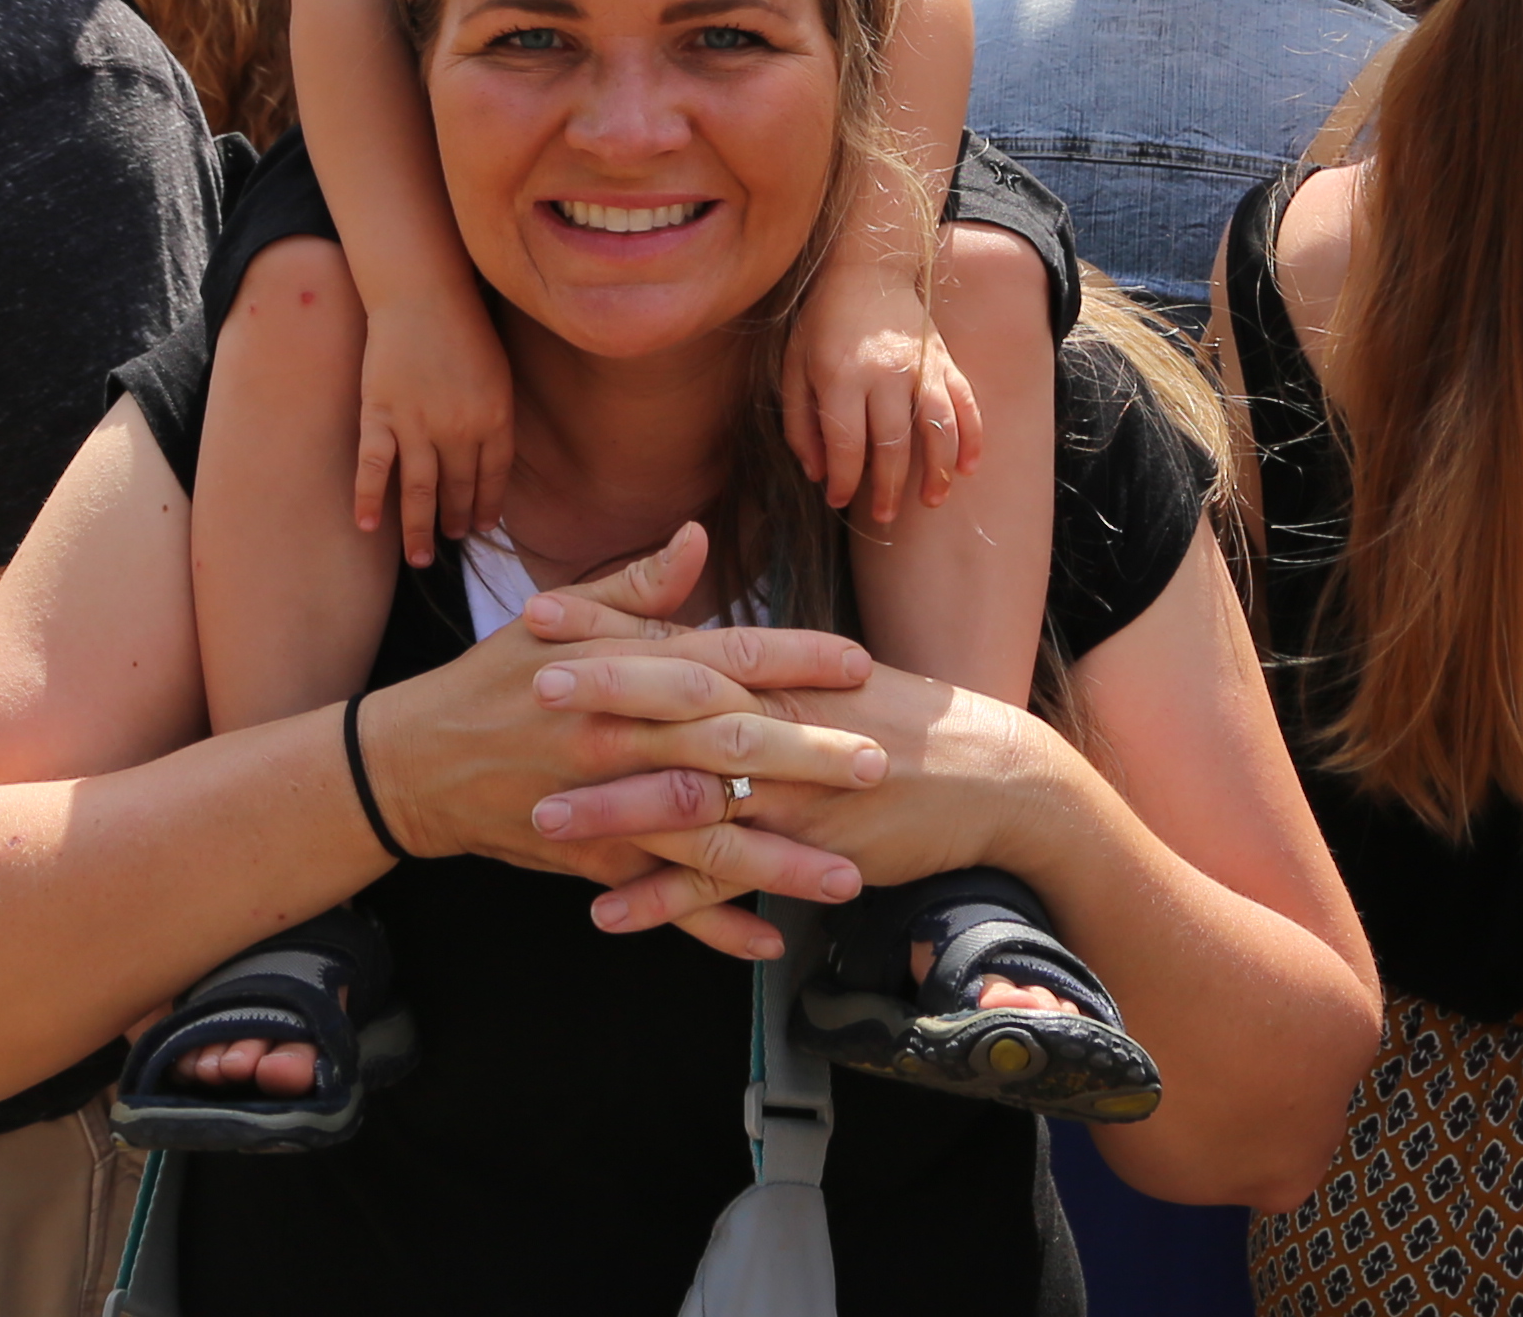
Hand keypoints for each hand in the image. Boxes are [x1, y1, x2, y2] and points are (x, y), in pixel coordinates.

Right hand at [352, 273, 518, 566]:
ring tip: (419, 557)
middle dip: (455, 519)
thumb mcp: (497, 372)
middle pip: (458, 488)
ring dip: (419, 528)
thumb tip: (491, 457)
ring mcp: (418, 424)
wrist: (422, 293)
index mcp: (496, 417)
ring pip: (420, 490)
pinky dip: (370, 499)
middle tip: (450, 541)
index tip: (481, 526)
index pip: (493, 478)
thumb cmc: (464, 327)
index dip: (487, 506)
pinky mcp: (380, 414)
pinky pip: (375, 467)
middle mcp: (460, 428)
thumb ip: (495, 415)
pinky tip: (368, 526)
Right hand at [354, 530, 889, 958]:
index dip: (792, 660)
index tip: (858, 662)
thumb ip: (636, 586)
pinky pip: (663, 901)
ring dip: (781, 860)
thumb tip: (698, 538)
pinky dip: (714, 926)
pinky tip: (769, 942)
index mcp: (623, 673)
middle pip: (728, 749)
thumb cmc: (495, 679)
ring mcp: (607, 807)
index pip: (722, 659)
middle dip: (808, 759)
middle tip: (878, 766)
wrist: (415, 763)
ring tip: (849, 876)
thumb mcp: (557, 618)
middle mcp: (620, 739)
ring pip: (706, 838)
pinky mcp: (593, 860)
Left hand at [535, 638, 1064, 948]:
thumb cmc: (908, 725)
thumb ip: (761, 660)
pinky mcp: (804, 852)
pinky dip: (666, 899)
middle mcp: (780, 725)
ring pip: (691, 795)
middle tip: (528, 688)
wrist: (993, 778)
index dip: (607, 625)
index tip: (539, 610)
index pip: (679, 642)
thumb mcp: (831, 680)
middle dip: (602, 695)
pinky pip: (723, 880)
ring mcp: (792, 790)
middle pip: (679, 704)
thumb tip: (703, 636)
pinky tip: (608, 912)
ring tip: (542, 818)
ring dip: (615, 808)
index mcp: (777, 676)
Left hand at [784, 197, 970, 526]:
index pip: (847, 444)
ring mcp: (920, 366)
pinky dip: (972, 437)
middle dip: (889, 489)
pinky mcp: (944, 360)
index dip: (844, 480)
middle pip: (893, 445)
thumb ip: (800, 422)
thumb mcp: (793, 367)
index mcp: (840, 376)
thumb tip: (818, 474)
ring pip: (938, 427)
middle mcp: (884, 373)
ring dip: (938, 471)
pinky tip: (969, 467)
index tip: (840, 500)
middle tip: (883, 516)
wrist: (867, 268)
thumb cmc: (822, 323)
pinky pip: (966, 403)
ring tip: (933, 501)